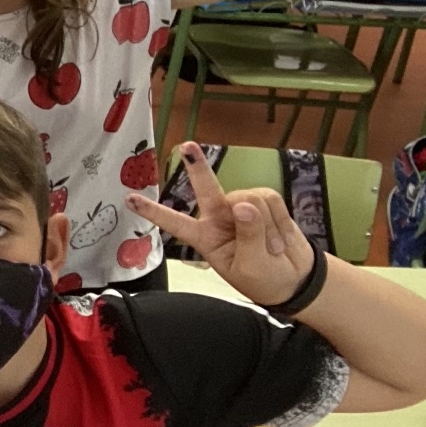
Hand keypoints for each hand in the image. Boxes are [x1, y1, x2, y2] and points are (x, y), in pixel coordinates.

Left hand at [130, 143, 314, 306]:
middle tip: (187, 147)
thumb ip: (247, 236)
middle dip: (197, 167)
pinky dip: (278, 219)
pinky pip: (269, 199)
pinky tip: (279, 237)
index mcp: (205, 238)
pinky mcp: (264, 202)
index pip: (174, 223)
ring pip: (248, 198)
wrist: (295, 279)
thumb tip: (243, 205)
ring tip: (270, 247)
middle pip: (206, 189)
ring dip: (265, 225)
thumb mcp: (251, 266)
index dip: (152, 212)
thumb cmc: (265, 279)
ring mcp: (241, 208)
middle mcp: (218, 218)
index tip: (130, 199)